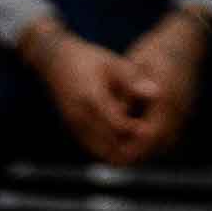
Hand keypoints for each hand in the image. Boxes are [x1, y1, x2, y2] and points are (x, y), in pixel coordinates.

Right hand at [26, 22, 146, 164]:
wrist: (54, 61)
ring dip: (121, 151)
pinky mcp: (73, 130)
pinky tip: (125, 140)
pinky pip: (94, 148)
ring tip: (138, 142)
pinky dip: (111, 149)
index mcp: (92, 98)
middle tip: (148, 141)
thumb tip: (157, 93)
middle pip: (111, 146)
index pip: (119, 125)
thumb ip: (134, 80)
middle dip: (131, 147)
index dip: (138, 131)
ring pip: (102, 152)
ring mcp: (74, 125)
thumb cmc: (88, 58)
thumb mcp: (113, 63)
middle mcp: (80, 116)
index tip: (153, 128)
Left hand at [115, 11, 209, 164]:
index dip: (131, 147)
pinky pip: (171, 135)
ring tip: (124, 153)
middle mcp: (179, 108)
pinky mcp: (186, 111)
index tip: (113, 152)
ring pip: (166, 142)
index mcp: (165, 97)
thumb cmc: (157, 48)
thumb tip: (116, 116)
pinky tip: (138, 141)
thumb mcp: (136, 65)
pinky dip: (156, 143)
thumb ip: (128, 92)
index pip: (149, 134)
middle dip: (137, 154)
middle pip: (158, 144)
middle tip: (115, 159)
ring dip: (147, 150)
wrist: (187, 38)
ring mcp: (185, 110)